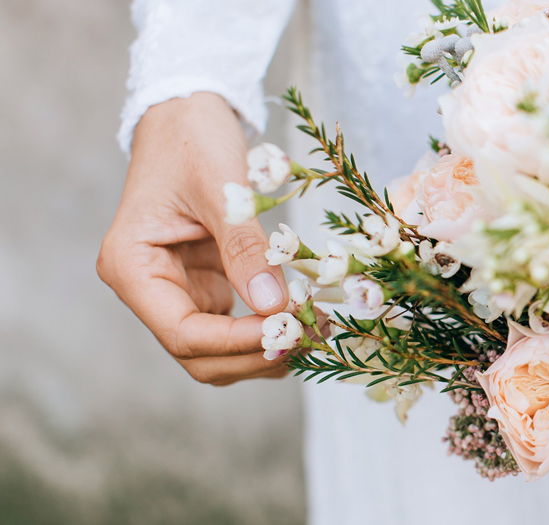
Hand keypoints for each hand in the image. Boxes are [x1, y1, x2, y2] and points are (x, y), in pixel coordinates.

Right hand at [97, 93, 289, 385]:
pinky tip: (307, 321)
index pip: (183, 333)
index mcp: (131, 266)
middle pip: (199, 355)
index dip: (238, 342)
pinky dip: (270, 331)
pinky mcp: (206, 285)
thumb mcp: (222, 187)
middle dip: (256, 353)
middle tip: (313, 338)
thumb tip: (273, 306)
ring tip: (317, 331)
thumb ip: (245, 247)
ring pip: (219, 351)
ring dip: (267, 351)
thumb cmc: (194, 139)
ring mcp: (177, 290)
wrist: (189, 114)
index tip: (291, 331)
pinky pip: (235, 327)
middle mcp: (148, 288)